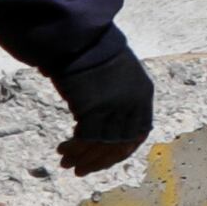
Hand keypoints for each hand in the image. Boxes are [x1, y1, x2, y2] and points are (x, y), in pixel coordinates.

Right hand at [55, 30, 154, 172]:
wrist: (81, 35)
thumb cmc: (93, 51)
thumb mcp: (116, 76)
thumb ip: (114, 100)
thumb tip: (99, 123)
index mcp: (144, 95)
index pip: (137, 134)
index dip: (119, 151)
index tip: (103, 160)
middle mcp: (134, 104)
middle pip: (119, 144)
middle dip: (99, 160)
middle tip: (80, 170)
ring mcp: (115, 107)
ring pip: (101, 145)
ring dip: (83, 158)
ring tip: (66, 163)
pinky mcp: (95, 109)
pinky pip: (86, 139)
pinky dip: (74, 149)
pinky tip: (62, 150)